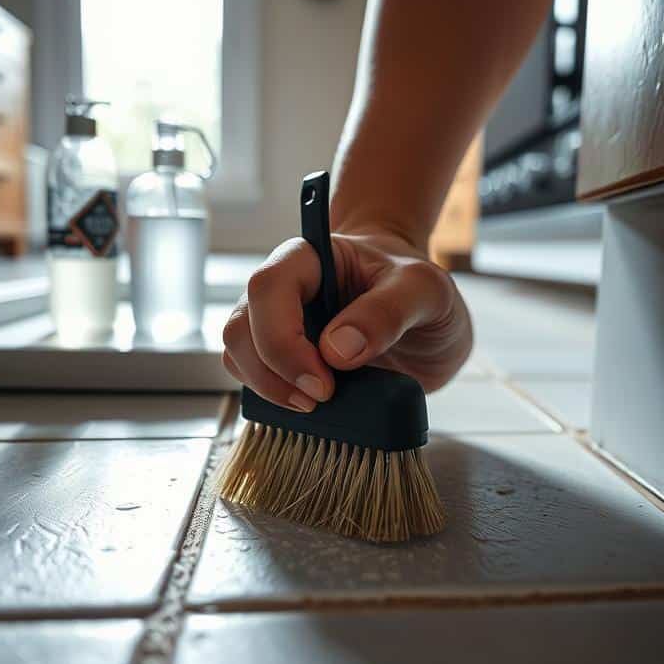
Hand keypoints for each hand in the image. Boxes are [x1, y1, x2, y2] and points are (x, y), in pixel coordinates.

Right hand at [222, 229, 472, 411]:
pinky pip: (253, 380)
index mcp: (311, 258)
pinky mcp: (281, 359)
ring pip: (237, 356)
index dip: (284, 339)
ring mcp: (276, 325)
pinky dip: (272, 401)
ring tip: (316, 404)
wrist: (422, 310)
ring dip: (268, 390)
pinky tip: (310, 405)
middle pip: (241, 327)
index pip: (269, 287)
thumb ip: (387, 311)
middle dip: (272, 373)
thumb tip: (337, 350)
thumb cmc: (417, 287)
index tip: (324, 381)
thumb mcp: (425, 292)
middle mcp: (284, 290)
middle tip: (321, 399)